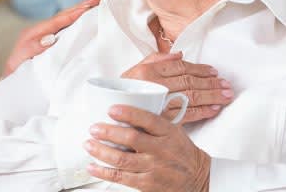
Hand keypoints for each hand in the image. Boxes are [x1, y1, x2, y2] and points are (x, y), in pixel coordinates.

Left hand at [2, 0, 101, 76]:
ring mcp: (47, 36)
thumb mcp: (23, 57)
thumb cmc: (17, 69)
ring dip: (80, 13)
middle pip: (64, 16)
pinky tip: (85, 20)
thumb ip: (34, 47)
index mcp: (37, 32)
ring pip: (66, 21)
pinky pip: (66, 30)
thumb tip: (50, 39)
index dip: (74, 13)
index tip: (89, 5)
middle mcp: (43, 31)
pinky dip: (76, 23)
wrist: (13, 79)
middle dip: (81, 7)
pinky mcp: (51, 43)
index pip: (59, 20)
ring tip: (94, 4)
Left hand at [83, 105, 210, 191]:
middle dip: (108, 133)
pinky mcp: (147, 184)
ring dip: (101, 152)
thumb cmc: (180, 151)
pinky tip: (92, 166)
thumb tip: (129, 102)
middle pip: (132, 139)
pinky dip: (104, 172)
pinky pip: (121, 177)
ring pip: (123, 159)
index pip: (148, 120)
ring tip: (88, 144)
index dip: (128, 113)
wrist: (197, 177)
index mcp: (168, 133)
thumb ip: (155, 120)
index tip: (111, 109)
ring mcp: (154, 168)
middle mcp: (161, 150)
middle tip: (93, 128)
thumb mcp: (174, 131)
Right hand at [120, 52, 231, 122]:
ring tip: (226, 95)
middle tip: (227, 85)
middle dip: (211, 83)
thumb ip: (157, 59)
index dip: (200, 69)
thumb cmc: (124, 91)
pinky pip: (186, 114)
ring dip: (212, 96)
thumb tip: (180, 54)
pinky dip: (203, 111)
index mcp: (148, 70)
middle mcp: (154, 84)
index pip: (181, 67)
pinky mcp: (162, 118)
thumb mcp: (135, 70)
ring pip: (191, 96)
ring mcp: (158, 102)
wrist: (108, 114)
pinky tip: (215, 109)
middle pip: (190, 81)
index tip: (214, 72)